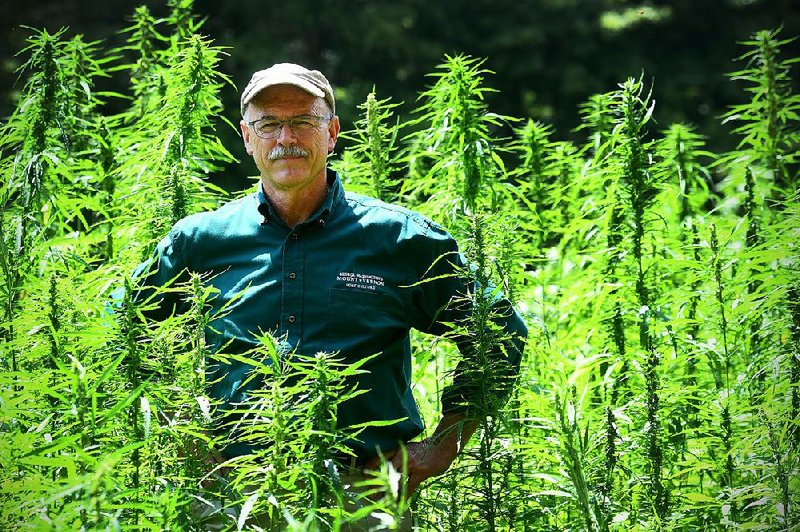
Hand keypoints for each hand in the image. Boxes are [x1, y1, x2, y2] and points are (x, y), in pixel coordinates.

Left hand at [363, 412, 478, 497]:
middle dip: (377, 484)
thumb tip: (387, 467)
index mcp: (398, 448)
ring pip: (395, 481)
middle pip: (385, 471)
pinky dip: (404, 496)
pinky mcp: (420, 472)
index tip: (363, 474)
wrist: (442, 446)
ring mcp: (411, 463)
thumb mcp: (408, 448)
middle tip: (372, 494)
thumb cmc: (424, 449)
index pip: (379, 457)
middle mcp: (402, 455)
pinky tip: (400, 502)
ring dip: (388, 493)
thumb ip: (398, 456)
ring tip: (383, 502)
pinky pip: (409, 487)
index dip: (370, 466)